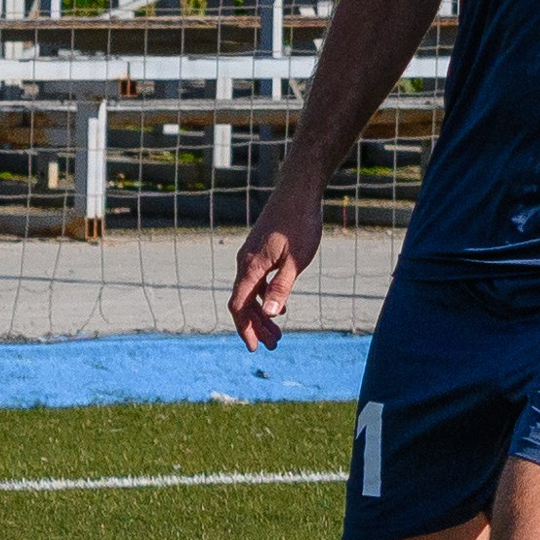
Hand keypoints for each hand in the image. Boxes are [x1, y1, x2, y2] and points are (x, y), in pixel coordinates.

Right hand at [229, 183, 322, 349]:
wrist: (298, 192)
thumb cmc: (299, 224)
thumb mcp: (296, 261)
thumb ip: (282, 288)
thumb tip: (272, 315)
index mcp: (251, 267)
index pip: (239, 305)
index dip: (245, 328)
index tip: (255, 347)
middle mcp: (246, 263)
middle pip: (244, 302)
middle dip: (256, 326)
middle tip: (273, 346)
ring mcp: (252, 256)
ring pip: (251, 292)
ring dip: (263, 314)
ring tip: (277, 332)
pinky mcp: (260, 251)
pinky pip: (258, 281)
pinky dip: (266, 297)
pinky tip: (282, 306)